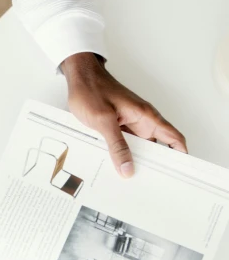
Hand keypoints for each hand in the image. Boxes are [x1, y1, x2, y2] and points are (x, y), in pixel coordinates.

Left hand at [61, 53, 186, 176]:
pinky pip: (125, 144)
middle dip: (155, 165)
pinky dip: (122, 155)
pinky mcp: (118, 126)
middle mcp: (141, 121)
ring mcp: (130, 124)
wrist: (79, 77)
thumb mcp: (104, 121)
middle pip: (157, 147)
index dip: (181, 155)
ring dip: (136, 160)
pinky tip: (115, 165)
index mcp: (146, 116)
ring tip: (131, 178)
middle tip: (150, 182)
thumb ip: (116, 145)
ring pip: (139, 148)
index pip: (174, 137)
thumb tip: (128, 168)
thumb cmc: (92, 89)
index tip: (182, 171)